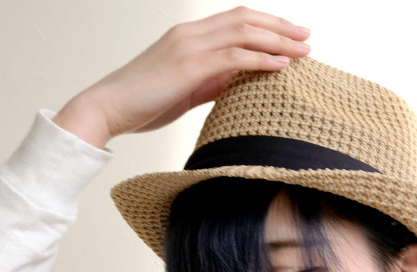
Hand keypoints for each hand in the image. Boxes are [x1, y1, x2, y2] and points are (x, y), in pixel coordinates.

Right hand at [53, 6, 310, 147]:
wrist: (110, 107)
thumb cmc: (145, 101)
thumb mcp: (185, 88)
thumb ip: (211, 81)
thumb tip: (236, 83)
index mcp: (189, 36)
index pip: (235, 20)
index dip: (266, 24)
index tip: (290, 34)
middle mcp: (191, 34)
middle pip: (245, 19)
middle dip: (280, 26)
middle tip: (307, 35)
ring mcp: (191, 47)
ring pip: (244, 33)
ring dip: (278, 39)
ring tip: (304, 48)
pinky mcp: (190, 66)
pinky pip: (235, 57)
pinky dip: (262, 59)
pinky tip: (283, 65)